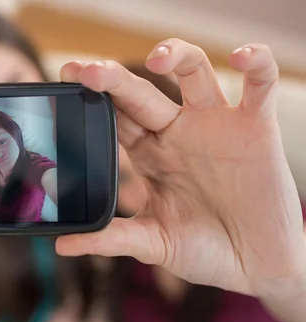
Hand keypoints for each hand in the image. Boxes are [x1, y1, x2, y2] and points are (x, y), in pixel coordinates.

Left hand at [56, 39, 304, 317]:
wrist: (256, 266)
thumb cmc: (205, 251)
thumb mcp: (154, 243)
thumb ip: (112, 239)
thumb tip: (62, 245)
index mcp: (149, 154)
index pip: (114, 116)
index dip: (92, 98)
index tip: (66, 82)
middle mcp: (177, 132)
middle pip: (141, 93)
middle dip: (114, 79)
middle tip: (87, 71)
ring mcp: (215, 126)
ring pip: (194, 72)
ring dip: (176, 56)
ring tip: (157, 60)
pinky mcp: (256, 128)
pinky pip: (259, 86)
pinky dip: (257, 65)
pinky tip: (240, 57)